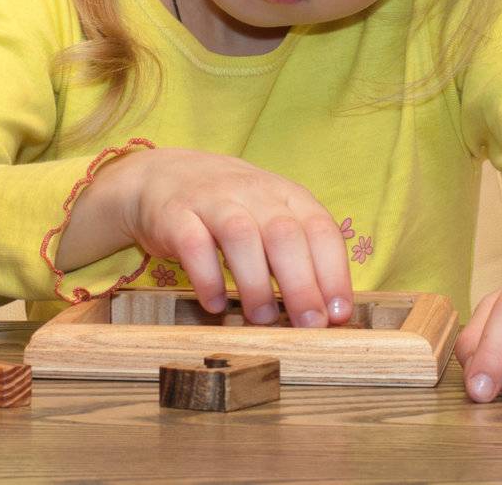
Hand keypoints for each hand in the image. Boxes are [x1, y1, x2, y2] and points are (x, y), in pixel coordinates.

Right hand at [116, 147, 354, 328]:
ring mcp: (212, 200)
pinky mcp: (175, 214)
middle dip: (302, 285)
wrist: (163, 176)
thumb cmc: (230, 209)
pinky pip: (193, 243)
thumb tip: (326, 312)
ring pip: (241, 236)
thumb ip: (297, 255)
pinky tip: (214, 304)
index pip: (320, 229)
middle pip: (284, 234)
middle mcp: (253, 192)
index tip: (338, 315)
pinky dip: (207, 277)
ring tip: (262, 318)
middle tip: (309, 325)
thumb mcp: (269, 218)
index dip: (333, 273)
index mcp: (285, 194)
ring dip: (255, 282)